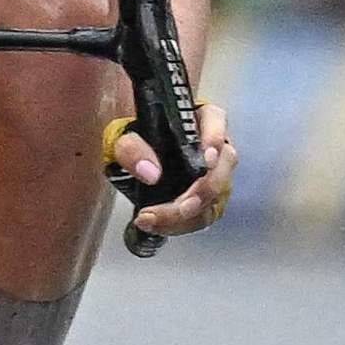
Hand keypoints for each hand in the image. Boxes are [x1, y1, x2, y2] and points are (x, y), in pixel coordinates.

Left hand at [110, 102, 235, 239]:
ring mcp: (216, 175)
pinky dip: (181, 224)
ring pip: (217, 197)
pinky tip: (156, 225)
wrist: (133, 162)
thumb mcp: (121, 138)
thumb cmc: (133, 141)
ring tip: (154, 219)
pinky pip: (203, 216)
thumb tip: (151, 173)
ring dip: (189, 214)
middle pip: (222, 167)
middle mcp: (215, 146)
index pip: (216, 120)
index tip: (206, 160)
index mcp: (198, 120)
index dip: (215, 139)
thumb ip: (131, 149)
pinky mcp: (208, 200)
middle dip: (205, 191)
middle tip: (181, 208)